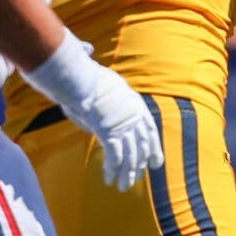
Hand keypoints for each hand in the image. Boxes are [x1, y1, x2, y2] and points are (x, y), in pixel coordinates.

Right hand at [20, 34, 162, 191]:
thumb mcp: (95, 72)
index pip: (149, 130)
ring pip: (129, 155)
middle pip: (141, 145)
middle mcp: (133, 117)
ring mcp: (124, 126)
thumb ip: (95, 73)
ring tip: (123, 186)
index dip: (152, 146)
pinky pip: (114, 157)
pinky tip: (109, 180)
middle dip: (140, 164)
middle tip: (139, 177)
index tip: (155, 161)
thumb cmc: (83, 74)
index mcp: (135, 104)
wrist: (80, 78)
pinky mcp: (110, 134)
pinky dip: (112, 169)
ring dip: (126, 173)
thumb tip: (85, 49)